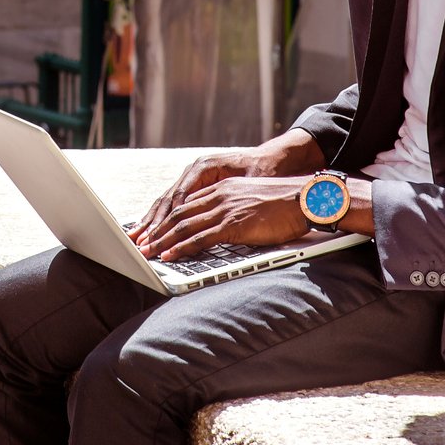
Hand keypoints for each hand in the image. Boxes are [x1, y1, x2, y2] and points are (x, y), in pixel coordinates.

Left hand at [128, 131, 330, 259]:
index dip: (165, 218)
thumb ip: (234, 210)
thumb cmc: (285, 204)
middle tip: (140, 244)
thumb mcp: (252, 202)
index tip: (152, 230)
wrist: (305, 199)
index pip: (186, 204)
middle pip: (178, 214)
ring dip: (162, 240)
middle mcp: (219, 195)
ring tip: (147, 252)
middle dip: (156, 230)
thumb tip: (223, 228)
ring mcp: (224, 209)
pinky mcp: (233, 223)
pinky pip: (200, 237)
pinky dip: (181, 247)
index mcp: (222, 189)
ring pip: (184, 225)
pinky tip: (170, 255)